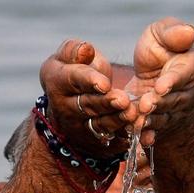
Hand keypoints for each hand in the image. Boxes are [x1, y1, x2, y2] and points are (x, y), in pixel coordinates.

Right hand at [39, 39, 137, 154]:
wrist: (67, 104)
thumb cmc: (71, 71)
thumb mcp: (66, 56)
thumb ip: (74, 50)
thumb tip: (86, 50)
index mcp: (56, 82)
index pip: (73, 80)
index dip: (89, 81)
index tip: (104, 83)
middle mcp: (64, 108)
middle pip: (88, 105)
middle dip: (106, 103)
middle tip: (123, 100)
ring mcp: (79, 127)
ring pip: (100, 125)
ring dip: (117, 120)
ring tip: (132, 113)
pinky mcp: (94, 141)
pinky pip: (111, 140)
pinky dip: (124, 137)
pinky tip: (137, 131)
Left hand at [125, 18, 193, 146]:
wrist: (160, 69)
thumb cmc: (164, 46)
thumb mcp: (163, 32)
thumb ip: (173, 33)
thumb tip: (187, 32)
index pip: (183, 74)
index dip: (172, 81)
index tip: (161, 86)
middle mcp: (189, 90)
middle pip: (173, 99)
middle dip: (158, 104)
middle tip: (145, 105)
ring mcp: (177, 108)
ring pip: (164, 116)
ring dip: (151, 121)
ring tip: (138, 122)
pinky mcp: (162, 120)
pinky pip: (156, 129)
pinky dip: (148, 135)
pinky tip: (141, 139)